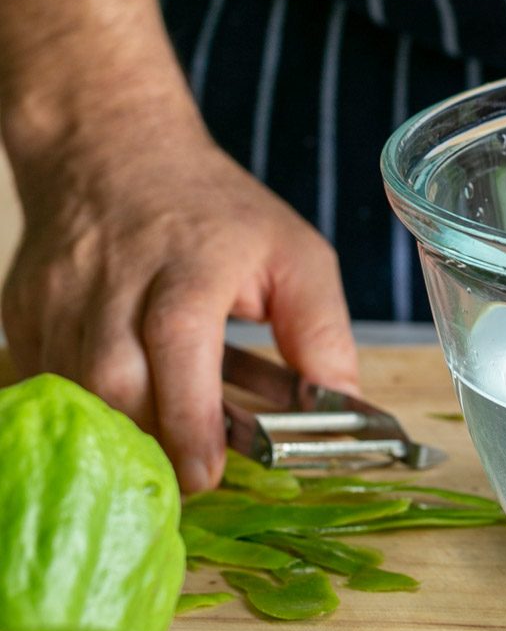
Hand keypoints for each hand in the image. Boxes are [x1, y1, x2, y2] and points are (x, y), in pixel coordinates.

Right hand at [2, 111, 356, 492]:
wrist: (111, 151)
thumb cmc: (215, 213)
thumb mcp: (294, 254)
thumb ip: (321, 331)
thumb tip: (348, 407)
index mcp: (190, 264)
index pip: (178, 342)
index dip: (189, 417)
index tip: (205, 473)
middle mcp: (114, 280)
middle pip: (113, 380)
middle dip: (149, 443)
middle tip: (188, 479)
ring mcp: (58, 296)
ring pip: (73, 390)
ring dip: (117, 431)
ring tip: (159, 450)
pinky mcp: (22, 313)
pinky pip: (43, 381)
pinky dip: (82, 410)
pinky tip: (119, 412)